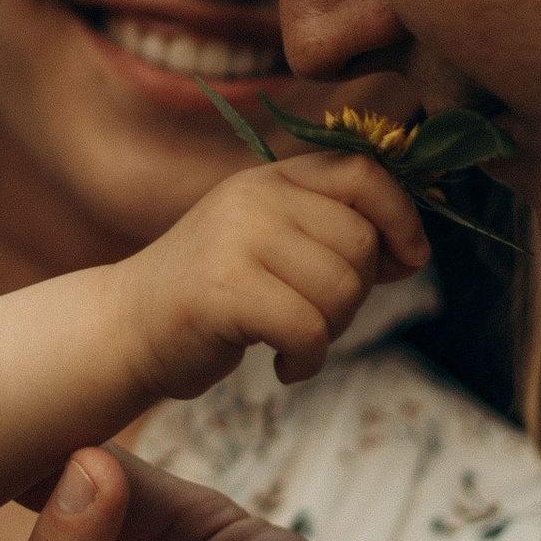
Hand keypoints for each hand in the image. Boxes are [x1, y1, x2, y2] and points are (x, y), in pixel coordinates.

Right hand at [125, 149, 428, 399]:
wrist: (126, 330)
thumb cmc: (212, 296)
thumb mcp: (270, 243)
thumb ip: (331, 234)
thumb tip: (413, 251)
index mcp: (270, 178)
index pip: (365, 173)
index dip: (402, 217)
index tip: (409, 260)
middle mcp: (253, 197)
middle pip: (361, 243)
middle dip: (356, 295)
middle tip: (314, 319)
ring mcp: (234, 239)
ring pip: (340, 289)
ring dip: (331, 333)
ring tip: (296, 342)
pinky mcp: (221, 290)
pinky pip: (308, 329)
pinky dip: (307, 361)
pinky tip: (283, 366)